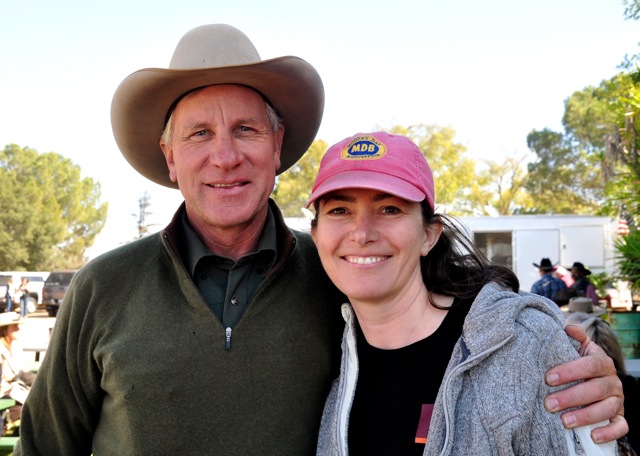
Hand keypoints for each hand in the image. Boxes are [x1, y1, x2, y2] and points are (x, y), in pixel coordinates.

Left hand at [544, 324, 626, 442]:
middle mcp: (613, 381)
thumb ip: (574, 337)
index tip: (548, 378)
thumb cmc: (579, 363)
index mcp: (602, 362)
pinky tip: (592, 436)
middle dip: (571, 397)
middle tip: (549, 404)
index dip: (569, 371)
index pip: (589, 365)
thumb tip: (567, 328)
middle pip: (595, 389)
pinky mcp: (619, 416)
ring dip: (585, 416)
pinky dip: (609, 432)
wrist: (594, 378)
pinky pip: (620, 427)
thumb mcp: (577, 348)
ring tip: (564, 421)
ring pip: (606, 409)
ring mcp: (618, 400)